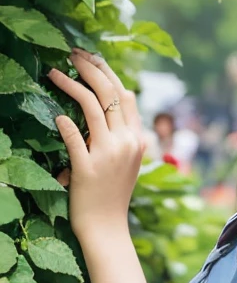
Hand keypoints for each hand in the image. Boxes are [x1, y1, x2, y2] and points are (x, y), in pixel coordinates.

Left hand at [47, 48, 145, 242]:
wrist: (107, 229)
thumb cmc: (111, 195)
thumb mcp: (125, 162)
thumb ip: (119, 135)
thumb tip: (104, 107)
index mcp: (136, 139)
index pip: (125, 94)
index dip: (106, 71)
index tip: (89, 58)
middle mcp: (126, 143)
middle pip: (108, 92)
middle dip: (88, 67)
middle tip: (70, 54)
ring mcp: (108, 155)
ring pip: (90, 105)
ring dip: (70, 83)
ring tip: (54, 73)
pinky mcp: (88, 168)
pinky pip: (74, 135)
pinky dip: (64, 122)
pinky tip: (56, 114)